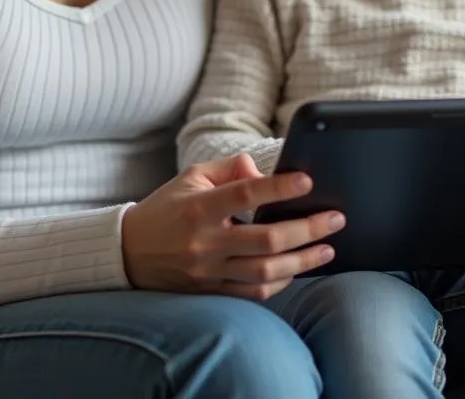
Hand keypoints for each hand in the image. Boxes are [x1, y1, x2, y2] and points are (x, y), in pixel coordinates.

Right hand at [121, 153, 344, 299]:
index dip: (278, 188)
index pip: (245, 194)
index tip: (307, 181)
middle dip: (307, 229)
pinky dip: (280, 282)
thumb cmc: (166, 208)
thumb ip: (230, 169)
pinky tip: (297, 268)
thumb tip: (264, 170)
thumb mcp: (192, 177)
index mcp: (199, 207)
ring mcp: (209, 272)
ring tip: (328, 248)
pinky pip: (254, 293)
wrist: (129, 253)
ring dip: (302, 261)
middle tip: (335, 218)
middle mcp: (205, 242)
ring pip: (265, 272)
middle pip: (266, 240)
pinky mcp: (211, 293)